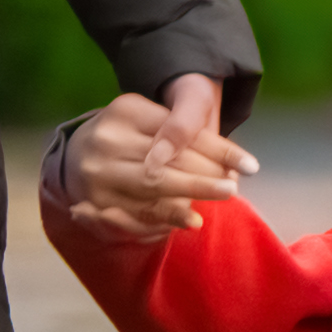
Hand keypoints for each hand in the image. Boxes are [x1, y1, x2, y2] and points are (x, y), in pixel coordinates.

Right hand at [45, 73, 257, 244]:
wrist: (81, 151)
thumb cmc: (133, 132)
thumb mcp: (155, 117)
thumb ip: (188, 132)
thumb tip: (226, 166)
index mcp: (126, 110)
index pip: (180, 132)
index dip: (218, 149)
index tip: (249, 165)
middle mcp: (108, 139)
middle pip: (167, 161)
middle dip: (205, 176)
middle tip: (234, 186)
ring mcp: (98, 172)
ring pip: (154, 187)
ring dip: (192, 195)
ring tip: (223, 197)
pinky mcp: (95, 200)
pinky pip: (137, 213)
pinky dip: (168, 217)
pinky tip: (190, 221)